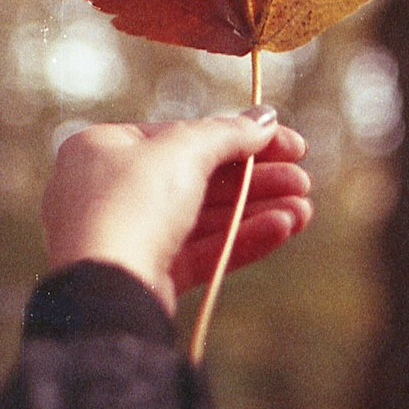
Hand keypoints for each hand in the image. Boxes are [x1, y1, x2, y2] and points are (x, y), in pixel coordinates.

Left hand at [43, 110, 311, 313]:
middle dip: (256, 180)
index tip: (289, 144)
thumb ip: (228, 132)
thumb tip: (264, 117)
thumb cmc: (132, 205)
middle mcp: (110, 188)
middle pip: (199, 177)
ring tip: (304, 211)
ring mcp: (127, 235)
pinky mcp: (145, 274)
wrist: (106, 291)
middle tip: (303, 181)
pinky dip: (241, 238)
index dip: (240, 137)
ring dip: (257, 210)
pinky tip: (283, 229)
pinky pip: (199, 250)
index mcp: (104, 147)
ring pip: (204, 217)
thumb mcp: (184, 151)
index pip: (184, 135)